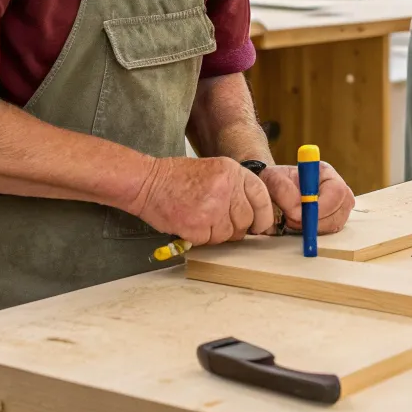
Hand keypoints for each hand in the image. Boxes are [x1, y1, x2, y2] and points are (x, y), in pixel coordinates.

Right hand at [128, 156, 271, 245]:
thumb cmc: (177, 178)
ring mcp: (212, 207)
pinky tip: (189, 223)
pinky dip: (200, 237)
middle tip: (217, 221)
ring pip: (228, 234)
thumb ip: (235, 188)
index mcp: (232, 171)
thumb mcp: (214, 171)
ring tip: (199, 218)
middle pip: (245, 220)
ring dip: (216, 233)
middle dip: (235, 227)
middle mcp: (226, 188)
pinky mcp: (197, 225)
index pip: (261, 196)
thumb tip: (254, 215)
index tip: (261, 225)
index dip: (264, 214)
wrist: (147, 182)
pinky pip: (209, 241)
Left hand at [258, 162, 355, 234]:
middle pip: (341, 210)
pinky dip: (313, 233)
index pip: (337, 191)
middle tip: (292, 220)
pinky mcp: (332, 221)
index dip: (322, 206)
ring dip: (312, 228)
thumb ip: (283, 189)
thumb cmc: (275, 182)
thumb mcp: (272, 179)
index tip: (299, 215)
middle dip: (316, 221)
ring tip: (292, 220)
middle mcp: (336, 190)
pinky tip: (299, 225)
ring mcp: (337, 207)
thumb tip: (296, 209)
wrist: (271, 193)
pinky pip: (329, 233)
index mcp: (326, 173)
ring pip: (335, 224)